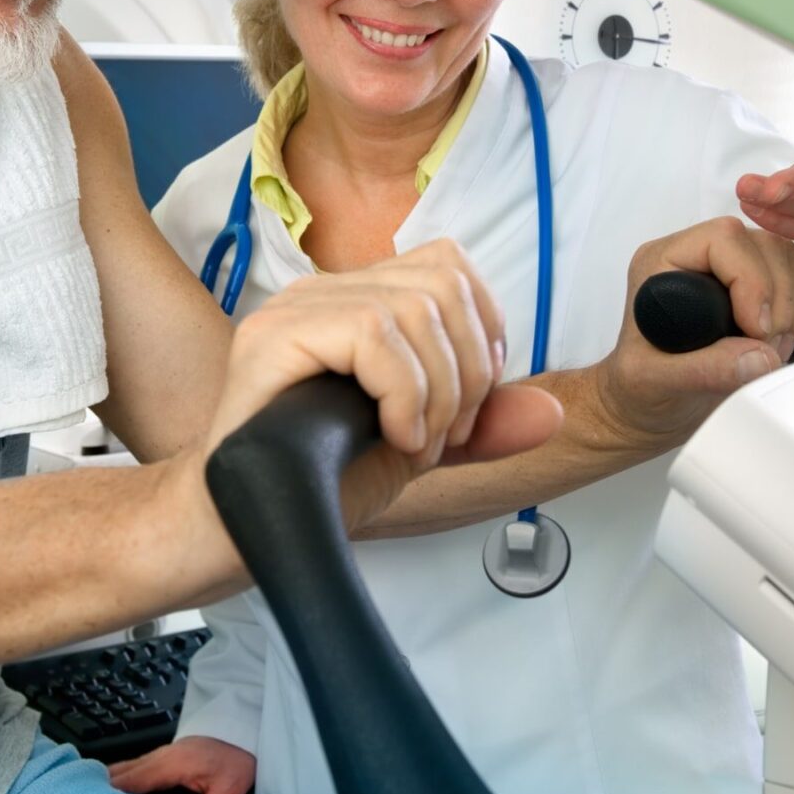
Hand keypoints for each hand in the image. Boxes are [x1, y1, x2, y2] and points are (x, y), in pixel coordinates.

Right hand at [109, 736, 256, 793]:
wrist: (244, 736)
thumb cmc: (237, 761)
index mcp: (171, 764)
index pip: (130, 780)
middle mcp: (160, 756)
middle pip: (119, 772)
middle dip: (101, 790)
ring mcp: (159, 755)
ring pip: (123, 769)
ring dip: (109, 785)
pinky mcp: (161, 759)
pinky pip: (132, 769)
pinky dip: (119, 781)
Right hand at [204, 240, 562, 529]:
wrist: (241, 529)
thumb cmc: (318, 485)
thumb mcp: (419, 449)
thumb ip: (480, 425)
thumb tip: (551, 412)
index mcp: (354, 303)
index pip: (447, 265)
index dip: (483, 330)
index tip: (471, 406)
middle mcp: (322, 293)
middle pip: (442, 281)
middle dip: (468, 369)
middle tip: (444, 437)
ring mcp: (294, 309)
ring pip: (412, 305)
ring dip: (438, 388)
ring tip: (416, 443)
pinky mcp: (273, 337)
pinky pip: (371, 332)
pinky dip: (404, 392)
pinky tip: (393, 436)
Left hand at [595, 217, 793, 452]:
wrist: (649, 404)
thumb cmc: (638, 385)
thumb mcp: (654, 381)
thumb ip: (703, 370)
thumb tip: (759, 357)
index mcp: (660, 263)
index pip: (722, 240)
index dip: (751, 279)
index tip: (757, 329)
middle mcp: (694, 258)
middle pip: (761, 245)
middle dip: (778, 298)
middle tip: (768, 345)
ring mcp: (725, 270)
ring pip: (783, 258)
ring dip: (792, 305)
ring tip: (773, 347)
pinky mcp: (750, 288)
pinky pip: (793, 277)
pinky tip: (785, 339)